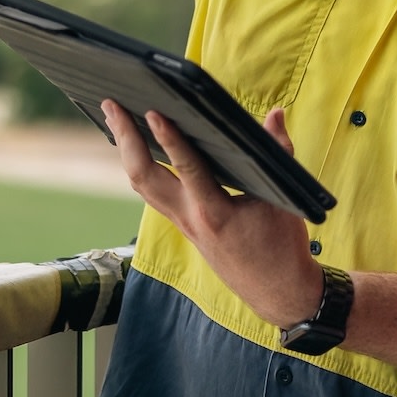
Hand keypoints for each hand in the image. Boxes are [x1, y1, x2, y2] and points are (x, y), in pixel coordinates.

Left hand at [103, 100, 322, 328]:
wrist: (277, 291)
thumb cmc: (282, 246)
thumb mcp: (285, 198)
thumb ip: (278, 151)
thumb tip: (275, 114)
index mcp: (217, 213)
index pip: (187, 169)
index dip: (169, 139)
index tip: (154, 112)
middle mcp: (190, 219)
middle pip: (144, 178)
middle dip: (125, 139)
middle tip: (112, 105)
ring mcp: (182, 224)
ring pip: (142, 185)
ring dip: (126, 151)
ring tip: (115, 117)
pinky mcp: (182, 226)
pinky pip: (152, 193)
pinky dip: (141, 166)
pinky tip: (136, 147)